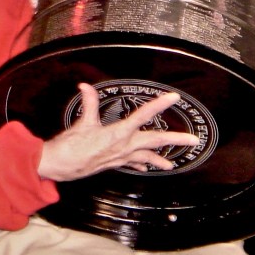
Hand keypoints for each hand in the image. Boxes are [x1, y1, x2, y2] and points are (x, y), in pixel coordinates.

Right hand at [38, 83, 199, 180]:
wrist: (61, 166)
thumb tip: (85, 86)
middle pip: (155, 141)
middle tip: (193, 140)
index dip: (160, 105)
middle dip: (175, 140)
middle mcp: (124, 146)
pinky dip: (142, 164)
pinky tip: (148, 167)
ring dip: (161, 158)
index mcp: (118, 133)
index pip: (143, 115)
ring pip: (147, 157)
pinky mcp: (114, 163)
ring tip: (173, 164)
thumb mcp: (82, 122)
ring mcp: (120, 157)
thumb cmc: (71, 146)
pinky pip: (133, 164)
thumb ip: (89, 102)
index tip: (173, 98)